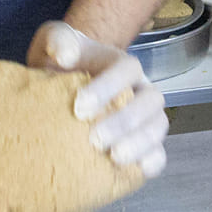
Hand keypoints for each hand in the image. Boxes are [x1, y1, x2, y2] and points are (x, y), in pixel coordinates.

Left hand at [28, 21, 168, 177]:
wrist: (59, 85)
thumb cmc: (60, 63)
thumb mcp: (53, 42)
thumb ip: (58, 40)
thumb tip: (64, 56)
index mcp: (121, 64)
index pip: (128, 69)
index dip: (109, 87)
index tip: (78, 107)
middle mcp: (139, 89)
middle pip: (151, 100)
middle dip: (126, 120)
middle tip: (95, 139)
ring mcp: (144, 118)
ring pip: (158, 127)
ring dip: (140, 143)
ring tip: (114, 157)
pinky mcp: (142, 145)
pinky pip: (158, 155)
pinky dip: (150, 163)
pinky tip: (132, 171)